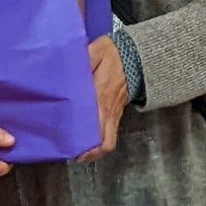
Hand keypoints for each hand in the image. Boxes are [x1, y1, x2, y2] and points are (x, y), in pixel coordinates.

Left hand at [76, 35, 128, 163]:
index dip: (86, 139)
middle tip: (72, 154)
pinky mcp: (116, 113)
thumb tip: (68, 65)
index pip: (94, 123)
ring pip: (108, 140)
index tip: (70, 147)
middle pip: (104, 141)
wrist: (136, 56)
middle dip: (90, 152)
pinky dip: (99, 141)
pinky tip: (86, 141)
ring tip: (78, 153)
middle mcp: (108, 110)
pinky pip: (110, 134)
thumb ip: (84, 58)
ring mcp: (114, 114)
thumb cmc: (113, 55)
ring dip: (95, 150)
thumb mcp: (97, 51)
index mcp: (101, 96)